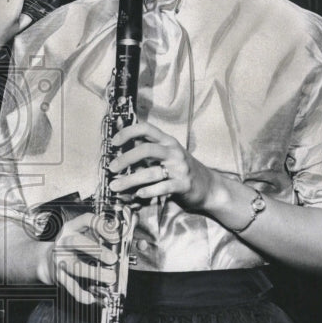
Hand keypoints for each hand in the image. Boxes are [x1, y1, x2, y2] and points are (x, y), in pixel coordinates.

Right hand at [41, 212, 118, 304]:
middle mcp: (63, 242)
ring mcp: (59, 259)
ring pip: (75, 267)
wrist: (46, 261)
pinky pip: (70, 286)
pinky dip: (81, 294)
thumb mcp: (81, 235)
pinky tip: (91, 297)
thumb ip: (98, 235)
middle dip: (97, 251)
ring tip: (110, 277)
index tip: (115, 237)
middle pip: (77, 242)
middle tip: (113, 259)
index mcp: (71, 228)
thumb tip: (119, 241)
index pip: (86, 220)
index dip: (101, 226)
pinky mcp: (58, 276)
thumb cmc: (70, 247)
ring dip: (95, 273)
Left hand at [107, 122, 221, 211]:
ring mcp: (180, 168)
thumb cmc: (180, 170)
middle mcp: (173, 152)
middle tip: (112, 168)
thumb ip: (147, 151)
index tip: (114, 142)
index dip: (128, 132)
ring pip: (151, 172)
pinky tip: (138, 194)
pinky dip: (149, 191)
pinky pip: (163, 187)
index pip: (146, 129)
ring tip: (115, 186)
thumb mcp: (166, 155)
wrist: (209, 186)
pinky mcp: (184, 185)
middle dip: (126, 158)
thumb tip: (121, 151)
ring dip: (130, 180)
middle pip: (146, 149)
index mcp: (167, 141)